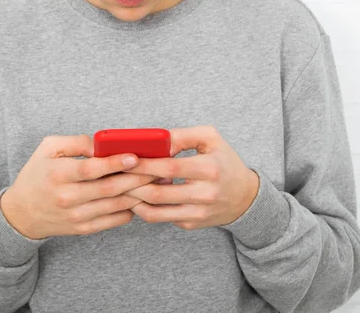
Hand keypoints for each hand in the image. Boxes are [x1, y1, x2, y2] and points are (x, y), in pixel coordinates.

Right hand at [0, 134, 159, 238]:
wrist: (22, 213)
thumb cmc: (38, 174)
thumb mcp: (48, 149)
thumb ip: (76, 142)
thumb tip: (103, 143)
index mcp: (58, 174)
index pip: (91, 169)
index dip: (114, 163)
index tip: (134, 156)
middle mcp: (67, 197)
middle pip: (109, 188)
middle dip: (136, 178)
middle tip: (157, 168)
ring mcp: (76, 215)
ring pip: (115, 205)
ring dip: (138, 193)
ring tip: (156, 182)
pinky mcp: (83, 229)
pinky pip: (113, 220)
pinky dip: (130, 209)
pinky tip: (141, 197)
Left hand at [121, 125, 259, 229]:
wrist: (245, 197)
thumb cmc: (224, 162)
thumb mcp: (210, 139)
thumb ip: (182, 136)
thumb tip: (155, 143)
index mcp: (210, 169)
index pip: (169, 167)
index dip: (144, 164)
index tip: (125, 158)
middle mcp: (204, 194)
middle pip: (157, 193)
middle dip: (131, 184)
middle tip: (114, 175)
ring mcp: (197, 213)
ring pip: (154, 211)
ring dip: (133, 199)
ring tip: (121, 186)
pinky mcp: (190, 224)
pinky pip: (160, 218)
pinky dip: (144, 207)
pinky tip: (136, 196)